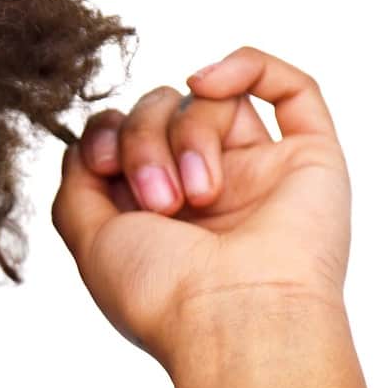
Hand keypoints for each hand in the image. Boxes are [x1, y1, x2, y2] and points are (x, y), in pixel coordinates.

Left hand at [51, 46, 351, 371]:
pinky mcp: (311, 161)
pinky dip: (246, 65)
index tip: (102, 164)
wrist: (233, 322)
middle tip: (158, 202)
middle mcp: (209, 187)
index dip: (106, 132)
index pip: (126, 134)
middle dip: (144, 138)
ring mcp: (260, 173)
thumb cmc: (161, 294)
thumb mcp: (90, 238)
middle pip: (162, 110)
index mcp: (159, 209)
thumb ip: (77, 186)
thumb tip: (87, 145)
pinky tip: (208, 83)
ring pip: (210, 102)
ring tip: (195, 195)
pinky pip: (290, 87)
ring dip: (187, 135)